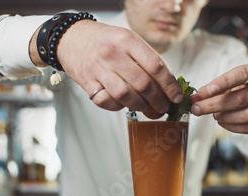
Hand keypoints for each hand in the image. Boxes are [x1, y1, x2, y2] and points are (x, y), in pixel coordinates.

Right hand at [51, 20, 182, 111]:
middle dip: (158, 100)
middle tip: (163, 106)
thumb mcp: (126, 39)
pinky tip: (123, 103)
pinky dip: (118, 106)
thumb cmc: (103, 40)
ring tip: (145, 106)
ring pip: (126, 96)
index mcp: (127, 40)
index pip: (156, 66)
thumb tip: (167, 82)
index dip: (169, 85)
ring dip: (140, 105)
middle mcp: (113, 53)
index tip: (176, 96)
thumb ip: (145, 57)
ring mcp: (98, 68)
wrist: (71, 37)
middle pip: (143, 84)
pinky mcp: (86, 81)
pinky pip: (106, 101)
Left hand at [190, 64, 247, 141]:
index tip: (205, 91)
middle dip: (214, 105)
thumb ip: (214, 88)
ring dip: (224, 117)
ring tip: (213, 115)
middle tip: (196, 109)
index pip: (242, 74)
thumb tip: (197, 97)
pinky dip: (232, 127)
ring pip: (246, 115)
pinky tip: (222, 122)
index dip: (223, 82)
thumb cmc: (245, 90)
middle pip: (240, 99)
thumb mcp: (232, 84)